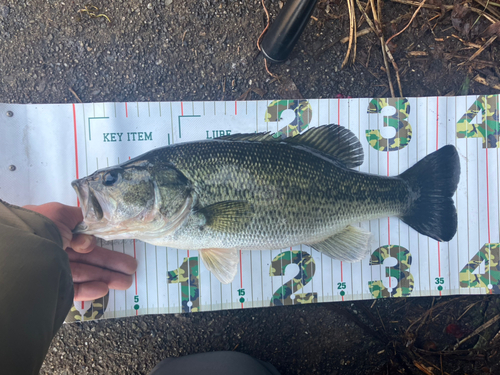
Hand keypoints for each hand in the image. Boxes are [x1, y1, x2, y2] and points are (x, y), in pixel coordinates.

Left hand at [23, 202, 137, 300]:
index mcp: (54, 231)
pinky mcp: (52, 288)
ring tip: (126, 281)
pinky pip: (73, 289)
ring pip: (85, 273)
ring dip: (107, 277)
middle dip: (111, 263)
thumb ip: (79, 218)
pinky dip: (89, 289)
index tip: (116, 244)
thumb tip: (92, 224)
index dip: (99, 243)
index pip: (82, 239)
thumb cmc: (41, 228)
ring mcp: (53, 270)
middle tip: (131, 268)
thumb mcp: (62, 213)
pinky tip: (104, 289)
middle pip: (88, 258)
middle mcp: (54, 250)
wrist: (23, 251)